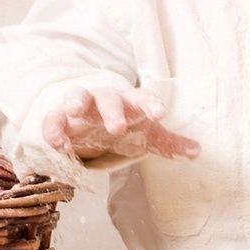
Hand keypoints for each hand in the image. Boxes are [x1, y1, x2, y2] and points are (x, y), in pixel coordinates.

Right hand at [42, 86, 199, 161]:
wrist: (96, 119)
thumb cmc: (126, 124)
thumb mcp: (147, 135)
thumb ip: (169, 143)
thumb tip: (196, 152)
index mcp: (130, 102)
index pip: (142, 99)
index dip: (151, 104)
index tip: (160, 114)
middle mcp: (105, 100)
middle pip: (108, 98)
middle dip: (112, 110)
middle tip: (117, 127)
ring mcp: (81, 107)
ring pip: (76, 97)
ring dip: (75, 102)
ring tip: (74, 112)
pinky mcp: (61, 119)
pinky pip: (53, 120)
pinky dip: (53, 129)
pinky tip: (58, 145)